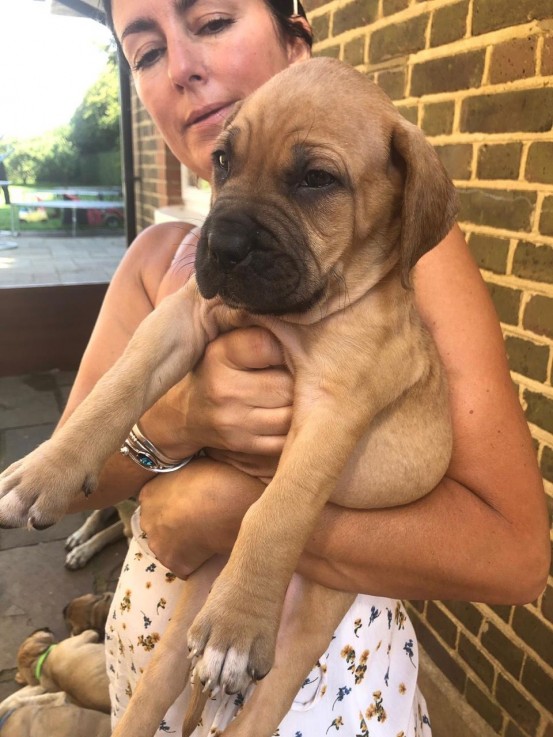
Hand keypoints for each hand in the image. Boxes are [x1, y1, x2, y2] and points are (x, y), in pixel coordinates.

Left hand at [139, 458, 264, 577]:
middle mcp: (147, 519)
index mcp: (148, 492)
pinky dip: (197, 562)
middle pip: (158, 525)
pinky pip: (186, 566)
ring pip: (169, 548)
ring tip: (207, 536)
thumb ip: (182, 475)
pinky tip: (212, 550)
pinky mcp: (174, 564)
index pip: (155, 501)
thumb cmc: (214, 477)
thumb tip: (188, 479)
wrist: (225, 504)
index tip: (189, 503)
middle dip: (174, 526)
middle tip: (198, 520)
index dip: (173, 504)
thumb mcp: (193, 465)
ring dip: (184, 545)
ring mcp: (158, 545)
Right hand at [140, 327, 292, 475]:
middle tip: (306, 374)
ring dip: (302, 405)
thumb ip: (257, 331)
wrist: (185, 413)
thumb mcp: (225, 343)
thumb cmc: (216, 370)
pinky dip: (295, 428)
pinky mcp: (244, 444)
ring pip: (291, 414)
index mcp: (220, 356)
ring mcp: (235, 422)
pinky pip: (285, 439)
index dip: (287, 346)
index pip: (267, 345)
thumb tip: (300, 327)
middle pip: (286, 384)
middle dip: (302, 379)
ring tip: (301, 394)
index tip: (292, 348)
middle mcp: (225, 390)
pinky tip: (294, 416)